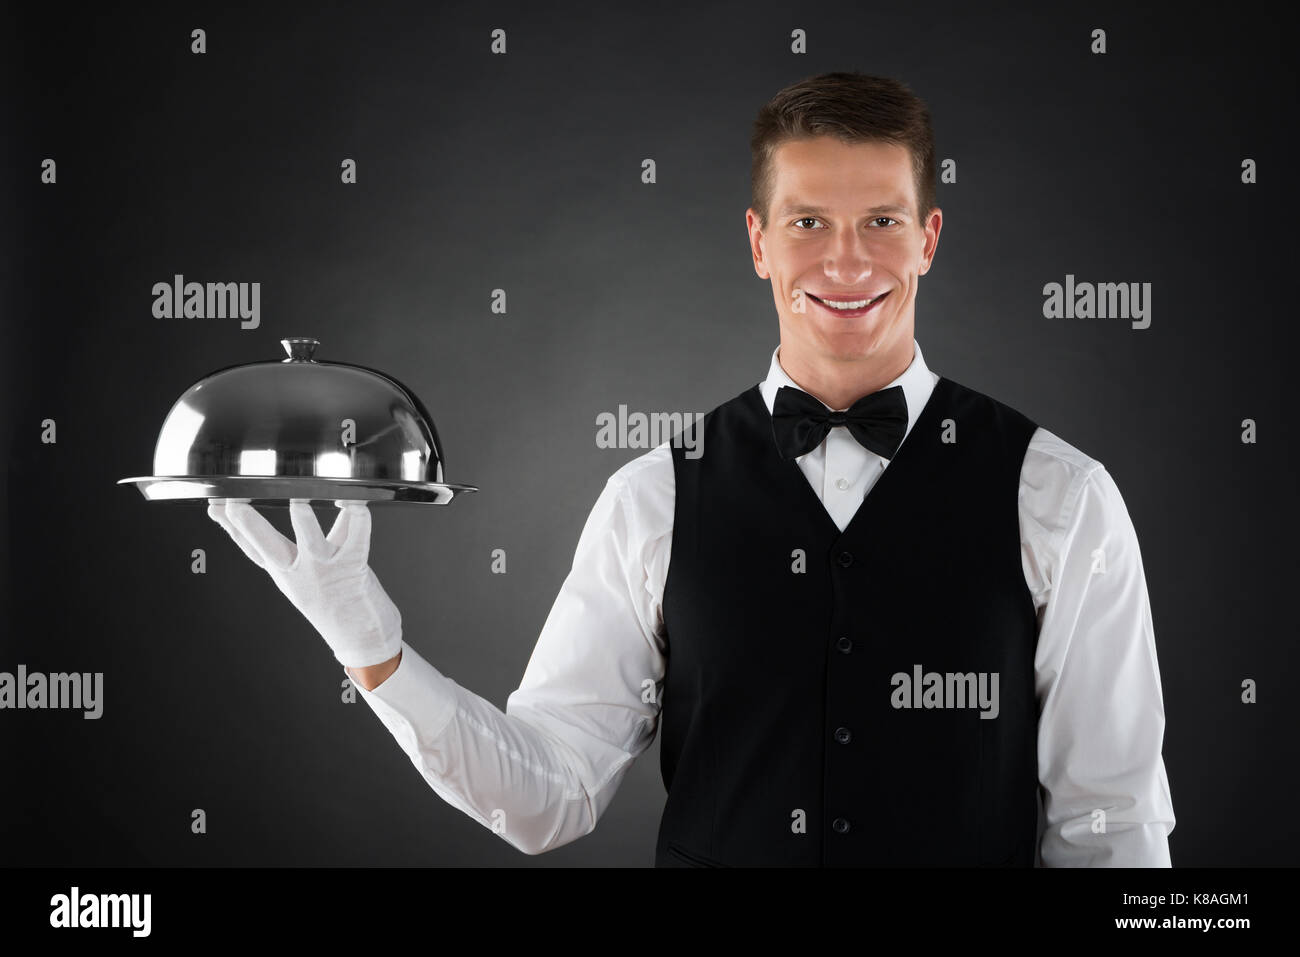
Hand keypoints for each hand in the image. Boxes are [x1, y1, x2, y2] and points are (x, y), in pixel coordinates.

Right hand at [206, 498, 402, 668]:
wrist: (363, 640)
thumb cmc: (339, 603)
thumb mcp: (314, 572)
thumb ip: (318, 538)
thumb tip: (319, 508)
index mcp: (285, 572)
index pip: (252, 548)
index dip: (231, 527)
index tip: (216, 505)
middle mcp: (300, 572)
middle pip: (267, 547)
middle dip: (249, 525)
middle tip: (234, 504)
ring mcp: (325, 571)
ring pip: (311, 541)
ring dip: (304, 521)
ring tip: (298, 503)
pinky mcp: (353, 568)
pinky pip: (356, 539)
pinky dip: (358, 519)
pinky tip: (355, 504)